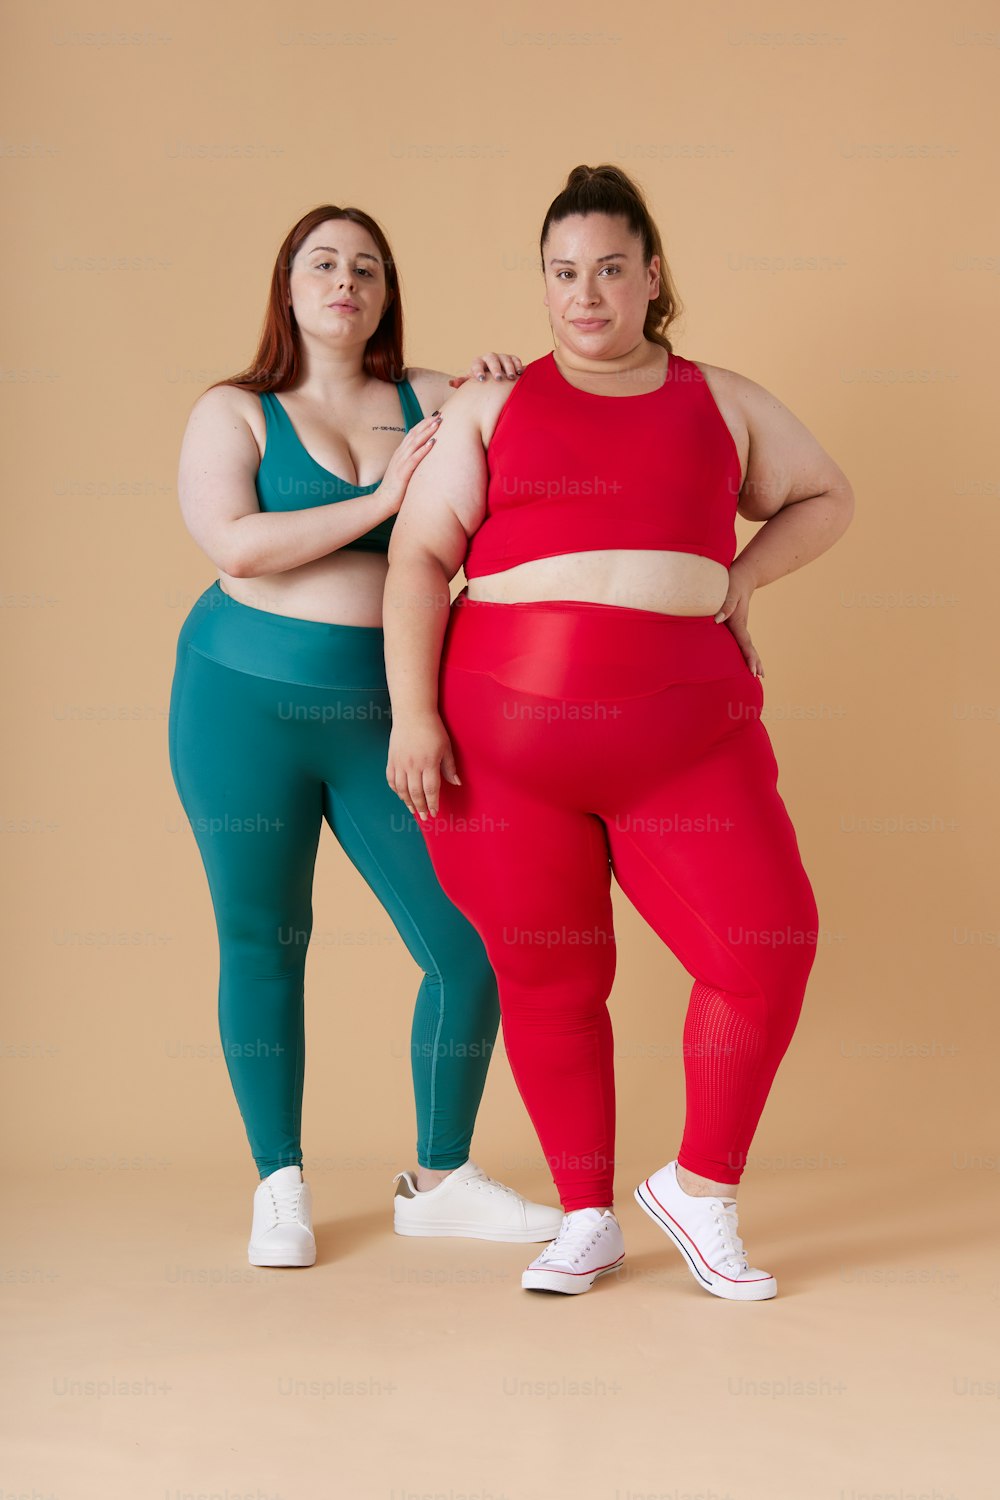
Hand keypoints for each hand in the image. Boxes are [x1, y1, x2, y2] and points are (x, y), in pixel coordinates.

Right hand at [376, 411, 441, 513]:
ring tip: (438, 423)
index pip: (413, 434)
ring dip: (427, 432)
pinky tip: (432, 443)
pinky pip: (414, 459)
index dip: (423, 424)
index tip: (436, 416)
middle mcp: (400, 455)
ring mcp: (400, 463)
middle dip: (427, 423)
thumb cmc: (397, 489)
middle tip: (440, 415)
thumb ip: (413, 463)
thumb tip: (426, 458)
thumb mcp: (405, 471)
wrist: (382, 502)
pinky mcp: (402, 473)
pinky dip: (423, 450)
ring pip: (415, 443)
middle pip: (414, 434)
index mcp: (401, 453)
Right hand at [386, 712, 461, 820]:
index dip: (433, 803)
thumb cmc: (433, 729)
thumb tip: (456, 783)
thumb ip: (450, 767)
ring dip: (407, 802)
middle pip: (416, 793)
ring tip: (413, 810)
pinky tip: (401, 795)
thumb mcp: (446, 747)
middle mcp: (413, 765)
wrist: (412, 714)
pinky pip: (391, 779)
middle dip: (421, 807)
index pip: (431, 790)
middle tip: (425, 817)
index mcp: (428, 763)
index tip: (435, 812)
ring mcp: (400, 763)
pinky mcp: (391, 759)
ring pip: (401, 789)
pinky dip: (396, 790)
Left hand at [449, 353, 522, 387]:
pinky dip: (518, 365)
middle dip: (495, 368)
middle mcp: (489, 358)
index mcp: (478, 363)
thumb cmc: (480, 383)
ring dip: (508, 367)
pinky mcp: (511, 359)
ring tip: (511, 377)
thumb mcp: (471, 384)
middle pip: (492, 359)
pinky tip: (520, 373)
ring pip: (505, 358)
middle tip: (499, 378)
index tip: (481, 379)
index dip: (478, 370)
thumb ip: (463, 383)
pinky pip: (515, 359)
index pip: (476, 364)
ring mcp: (501, 358)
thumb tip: (451, 383)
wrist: (493, 380)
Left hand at [714, 561, 763, 677]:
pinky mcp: (736, 624)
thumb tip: (717, 620)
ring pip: (746, 645)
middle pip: (749, 647)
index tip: (753, 670)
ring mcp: (740, 625)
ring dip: (752, 658)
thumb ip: (725, 605)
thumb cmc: (733, 583)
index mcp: (738, 621)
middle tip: (759, 676)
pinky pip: (740, 640)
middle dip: (754, 661)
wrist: (742, 576)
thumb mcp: (730, 591)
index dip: (749, 657)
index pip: (744, 643)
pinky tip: (744, 658)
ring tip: (758, 673)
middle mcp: (741, 625)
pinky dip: (745, 651)